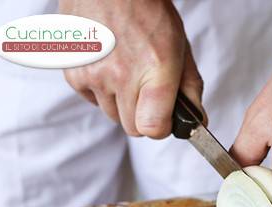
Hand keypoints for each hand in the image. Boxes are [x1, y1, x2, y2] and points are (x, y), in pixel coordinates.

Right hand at [60, 0, 203, 136]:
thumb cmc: (147, 13)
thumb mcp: (180, 48)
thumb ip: (190, 88)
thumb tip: (197, 121)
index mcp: (154, 71)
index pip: (152, 129)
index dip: (161, 127)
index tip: (164, 118)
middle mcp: (120, 77)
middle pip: (132, 128)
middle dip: (142, 115)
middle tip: (146, 89)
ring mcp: (93, 76)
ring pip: (112, 114)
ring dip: (121, 102)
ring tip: (126, 71)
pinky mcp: (73, 73)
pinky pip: (92, 100)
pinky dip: (101, 90)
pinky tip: (108, 65)